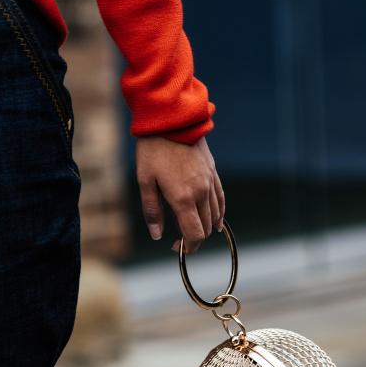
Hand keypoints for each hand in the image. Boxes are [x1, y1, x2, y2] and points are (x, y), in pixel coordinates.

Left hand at [136, 135, 224, 253]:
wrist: (171, 118)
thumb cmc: (153, 149)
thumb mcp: (145, 181)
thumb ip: (152, 210)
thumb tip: (157, 235)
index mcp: (182, 198)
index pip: (194, 234)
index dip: (187, 247)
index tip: (176, 247)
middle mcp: (200, 193)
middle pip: (205, 228)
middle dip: (194, 239)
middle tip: (178, 239)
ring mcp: (209, 182)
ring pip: (214, 215)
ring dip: (204, 226)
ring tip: (187, 225)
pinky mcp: (212, 172)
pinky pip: (220, 199)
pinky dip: (218, 214)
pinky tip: (215, 221)